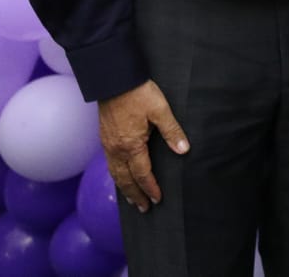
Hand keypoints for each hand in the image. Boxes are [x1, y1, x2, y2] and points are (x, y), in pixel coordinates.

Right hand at [98, 80, 189, 211]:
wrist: (114, 80)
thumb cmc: (138, 93)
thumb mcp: (160, 110)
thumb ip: (172, 132)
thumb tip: (184, 151)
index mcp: (131, 145)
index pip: (142, 174)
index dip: (150, 188)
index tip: (157, 199)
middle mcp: (116, 149)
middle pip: (125, 179)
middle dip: (135, 195)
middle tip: (143, 209)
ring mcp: (108, 144)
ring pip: (114, 173)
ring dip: (123, 188)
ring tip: (130, 199)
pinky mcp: (104, 138)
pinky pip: (109, 164)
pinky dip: (116, 175)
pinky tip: (120, 175)